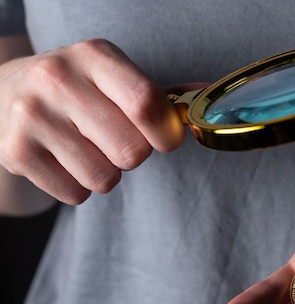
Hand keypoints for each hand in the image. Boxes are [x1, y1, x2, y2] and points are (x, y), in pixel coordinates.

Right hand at [0, 39, 184, 204]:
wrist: (6, 94)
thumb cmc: (79, 91)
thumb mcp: (115, 77)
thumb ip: (162, 96)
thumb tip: (212, 102)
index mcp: (94, 56)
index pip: (147, 104)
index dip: (166, 134)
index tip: (165, 140)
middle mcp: (58, 79)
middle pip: (131, 151)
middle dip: (134, 155)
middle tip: (115, 141)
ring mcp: (31, 115)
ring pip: (105, 178)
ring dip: (107, 174)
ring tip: (88, 149)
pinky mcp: (16, 152)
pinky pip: (77, 194)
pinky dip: (79, 187)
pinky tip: (65, 161)